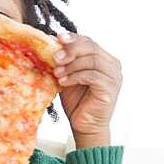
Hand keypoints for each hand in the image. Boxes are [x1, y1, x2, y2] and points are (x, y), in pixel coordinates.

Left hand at [51, 33, 120, 148]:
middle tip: (54, 57)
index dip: (73, 38)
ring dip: (71, 65)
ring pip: (92, 60)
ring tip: (56, 72)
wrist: (85, 126)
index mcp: (104, 59)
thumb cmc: (77, 101)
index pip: (89, 42)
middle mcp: (113, 66)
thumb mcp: (68, 75)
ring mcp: (114, 77)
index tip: (57, 38)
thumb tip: (50, 39)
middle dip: (71, 49)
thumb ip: (63, 59)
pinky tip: (63, 82)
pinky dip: (75, 76)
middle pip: (92, 47)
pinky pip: (92, 76)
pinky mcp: (110, 89)